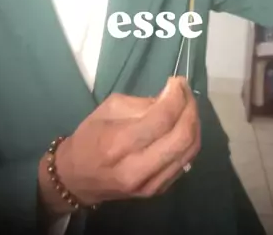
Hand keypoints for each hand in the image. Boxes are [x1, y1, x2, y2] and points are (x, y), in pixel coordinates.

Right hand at [41, 77, 199, 211]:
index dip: (176, 97)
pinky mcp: (158, 191)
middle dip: (190, 109)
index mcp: (119, 144)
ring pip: (189, 151)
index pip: (161, 119)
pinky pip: (185, 162)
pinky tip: (182, 125)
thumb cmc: (89, 138)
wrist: (78, 179)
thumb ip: (141, 104)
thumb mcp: (108, 109)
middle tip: (186, 92)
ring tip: (187, 105)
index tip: (177, 81)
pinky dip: (189, 140)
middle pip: (182, 138)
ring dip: (194, 123)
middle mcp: (137, 169)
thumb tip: (170, 97)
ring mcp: (150, 185)